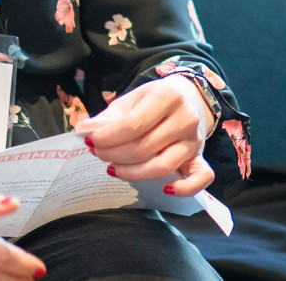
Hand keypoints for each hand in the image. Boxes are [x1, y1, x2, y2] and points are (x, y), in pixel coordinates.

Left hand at [75, 76, 214, 196]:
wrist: (188, 95)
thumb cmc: (154, 99)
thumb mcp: (131, 99)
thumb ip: (109, 117)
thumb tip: (84, 130)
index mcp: (166, 97)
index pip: (133, 125)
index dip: (107, 138)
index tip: (90, 141)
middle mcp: (185, 118)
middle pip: (144, 148)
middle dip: (114, 154)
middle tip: (98, 153)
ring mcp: (194, 139)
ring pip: (162, 167)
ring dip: (132, 173)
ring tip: (114, 168)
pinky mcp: (200, 156)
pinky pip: (201, 178)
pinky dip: (185, 189)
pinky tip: (164, 190)